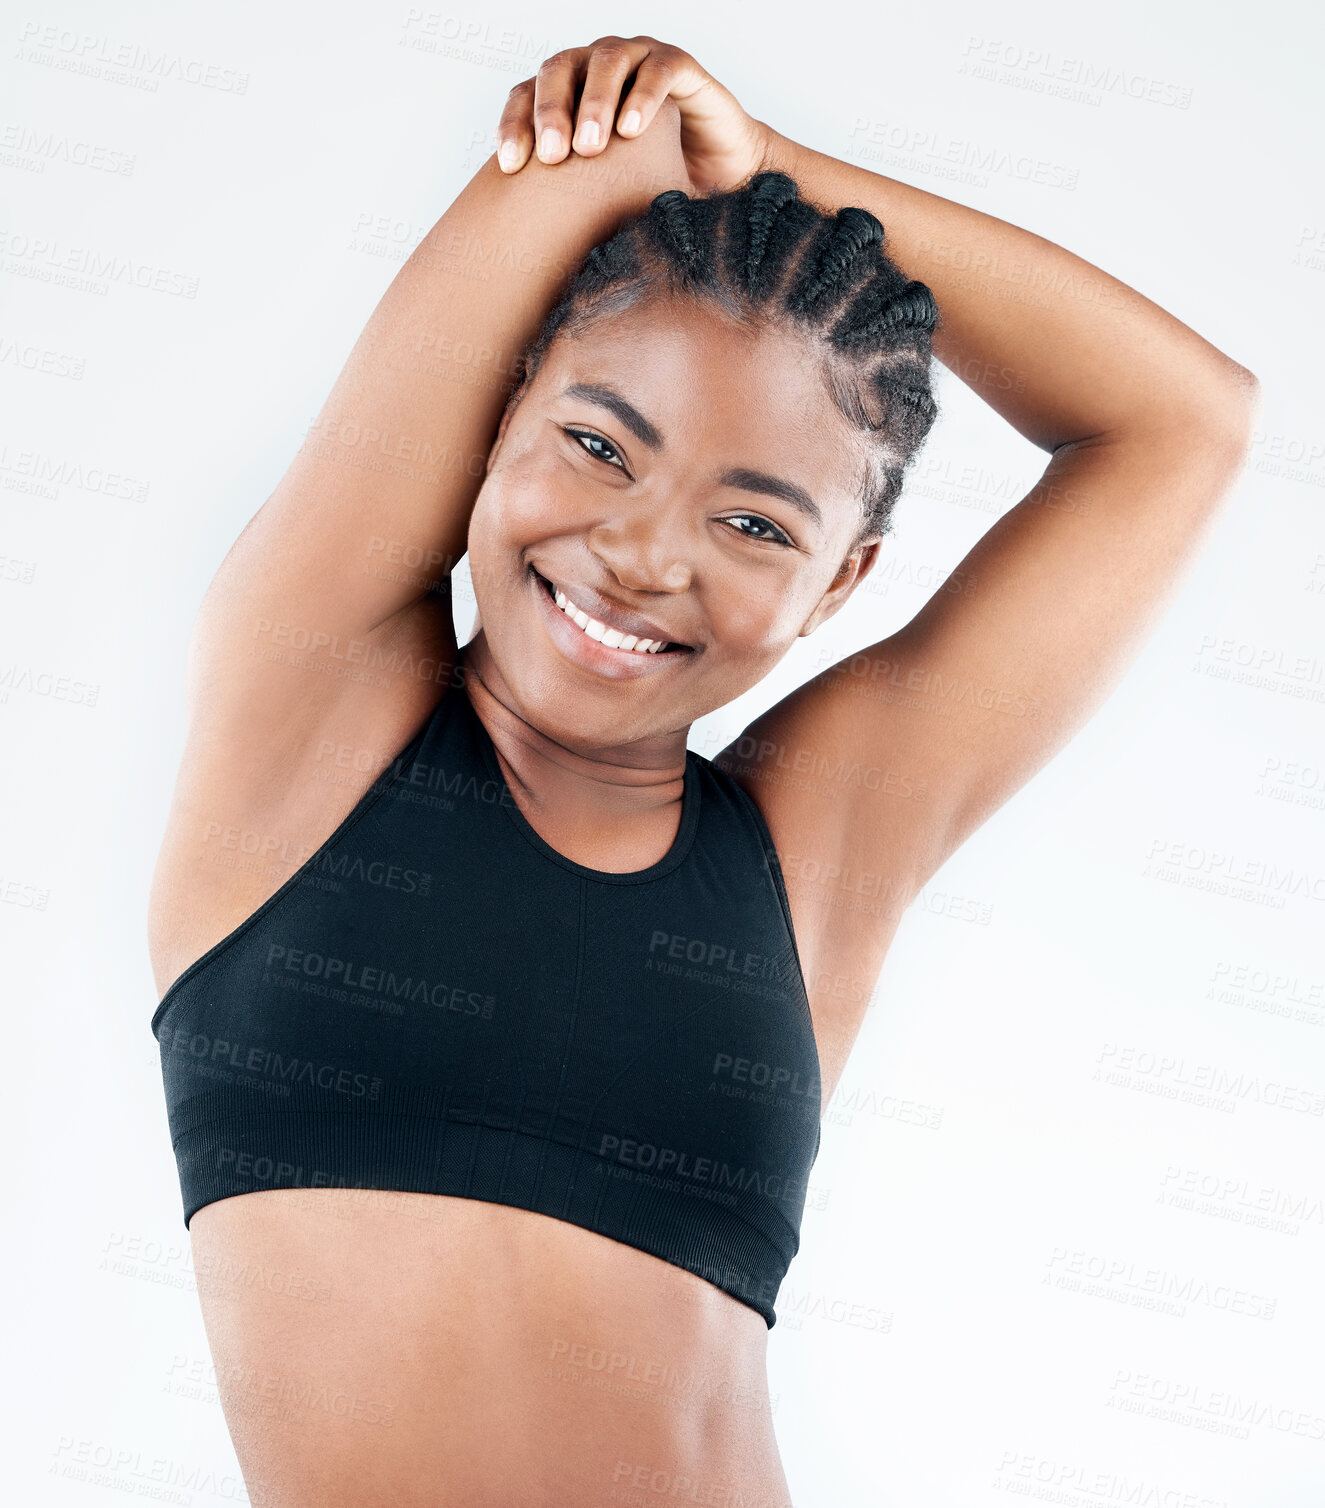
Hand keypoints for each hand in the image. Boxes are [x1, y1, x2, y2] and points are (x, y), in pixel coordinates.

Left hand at [495, 36, 772, 193]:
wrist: (719, 172)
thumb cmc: (653, 186)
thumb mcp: (602, 200)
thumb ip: (567, 208)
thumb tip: (524, 262)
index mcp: (569, 93)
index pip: (527, 95)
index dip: (514, 125)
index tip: (509, 166)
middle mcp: (597, 70)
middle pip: (559, 69)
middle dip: (551, 111)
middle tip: (552, 155)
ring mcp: (637, 60)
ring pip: (606, 62)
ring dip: (594, 102)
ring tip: (590, 146)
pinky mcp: (679, 65)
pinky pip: (657, 71)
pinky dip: (643, 97)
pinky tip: (632, 129)